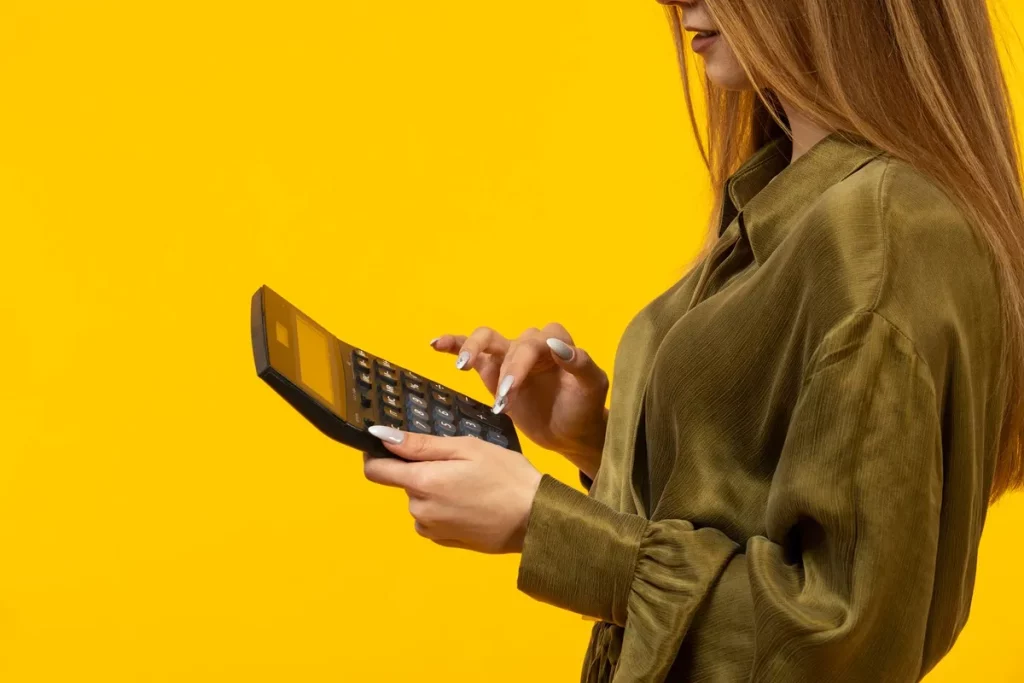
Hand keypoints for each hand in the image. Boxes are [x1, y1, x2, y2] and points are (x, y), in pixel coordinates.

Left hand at [363, 426, 542, 553]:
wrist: (535, 519)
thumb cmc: (505, 475)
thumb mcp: (467, 448)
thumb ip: (421, 445)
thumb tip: (381, 437)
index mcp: (422, 483)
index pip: (376, 471)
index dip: (378, 455)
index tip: (395, 446)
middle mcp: (419, 510)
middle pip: (405, 483)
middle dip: (424, 471)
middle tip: (460, 463)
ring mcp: (432, 529)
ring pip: (421, 501)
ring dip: (436, 491)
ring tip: (472, 484)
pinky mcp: (446, 542)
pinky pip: (433, 519)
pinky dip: (445, 509)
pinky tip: (473, 504)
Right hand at [431, 324, 607, 477]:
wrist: (570, 431)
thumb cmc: (584, 407)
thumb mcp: (593, 387)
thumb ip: (581, 364)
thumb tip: (560, 347)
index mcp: (558, 343)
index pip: (540, 341)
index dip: (528, 358)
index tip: (518, 383)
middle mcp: (532, 344)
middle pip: (512, 343)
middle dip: (507, 370)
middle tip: (503, 399)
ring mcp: (510, 356)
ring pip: (486, 339)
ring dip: (473, 349)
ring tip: (463, 367)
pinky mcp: (492, 371)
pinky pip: (471, 352)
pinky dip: (454, 345)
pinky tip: (436, 345)